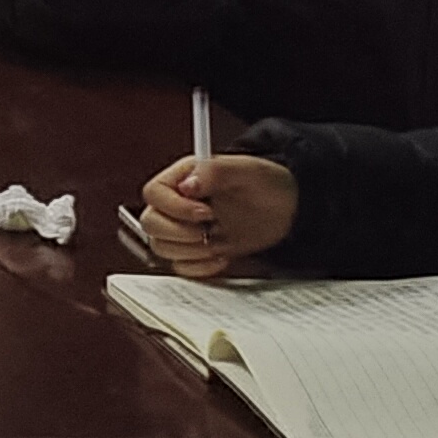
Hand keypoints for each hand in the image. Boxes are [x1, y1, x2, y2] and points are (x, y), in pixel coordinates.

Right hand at [137, 153, 298, 277]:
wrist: (287, 208)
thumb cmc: (266, 183)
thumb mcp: (246, 170)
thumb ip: (215, 171)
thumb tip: (187, 185)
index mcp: (182, 178)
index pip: (154, 194)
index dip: (174, 207)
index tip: (205, 213)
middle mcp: (177, 203)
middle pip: (151, 223)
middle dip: (179, 233)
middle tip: (208, 230)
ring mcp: (185, 229)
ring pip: (161, 247)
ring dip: (189, 251)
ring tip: (216, 242)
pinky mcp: (196, 250)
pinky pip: (180, 266)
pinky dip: (199, 267)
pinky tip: (220, 256)